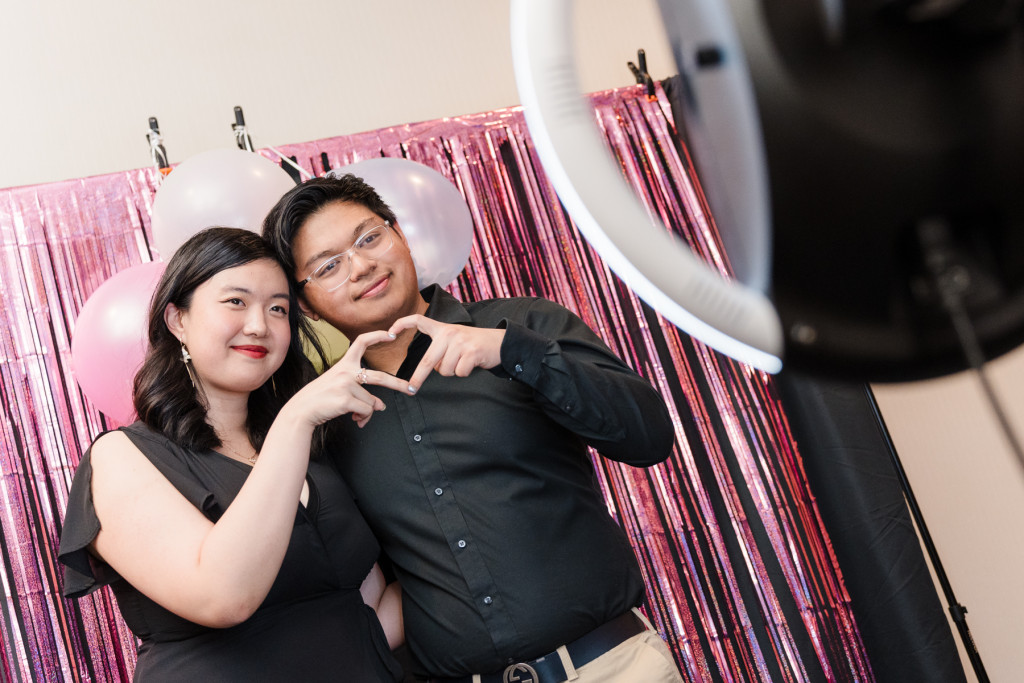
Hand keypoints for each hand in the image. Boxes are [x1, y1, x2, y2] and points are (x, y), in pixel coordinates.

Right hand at [287, 330, 410, 427]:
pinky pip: (365, 410)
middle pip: (381, 377)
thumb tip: (380, 405)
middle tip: (411, 390)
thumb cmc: (320, 399)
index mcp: (344, 364)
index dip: (377, 336)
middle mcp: (346, 371)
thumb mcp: (339, 388)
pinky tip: (354, 419)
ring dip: (367, 413)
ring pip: (372, 402)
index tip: (392, 334)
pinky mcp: (346, 399)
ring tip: (358, 417)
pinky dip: (362, 417)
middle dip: (399, 384)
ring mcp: (346, 385)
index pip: (361, 342)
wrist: (301, 411)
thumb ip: (360, 392)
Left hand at [388, 315, 504, 392]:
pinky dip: (465, 372)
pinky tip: (472, 364)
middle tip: (412, 389)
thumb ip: (440, 348)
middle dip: (418, 377)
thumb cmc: (475, 344)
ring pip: (445, 370)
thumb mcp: (456, 339)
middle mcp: (449, 333)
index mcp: (442, 328)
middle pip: (428, 360)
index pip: (418, 320)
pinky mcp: (471, 352)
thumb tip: (429, 368)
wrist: (500, 342)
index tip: (389, 333)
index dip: (402, 324)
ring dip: (453, 371)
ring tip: (464, 361)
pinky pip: (459, 372)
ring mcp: (460, 342)